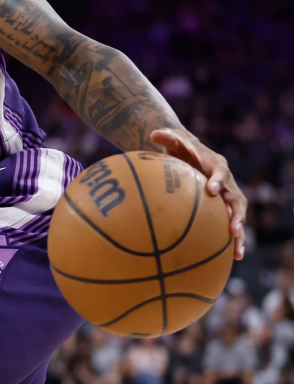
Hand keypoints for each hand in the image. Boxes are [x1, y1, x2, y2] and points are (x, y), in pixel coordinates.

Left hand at [151, 128, 246, 259]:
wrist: (188, 153)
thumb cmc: (180, 147)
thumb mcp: (174, 140)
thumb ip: (167, 136)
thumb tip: (154, 133)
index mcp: (217, 164)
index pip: (221, 171)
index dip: (218, 180)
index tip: (212, 190)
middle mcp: (227, 182)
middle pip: (237, 199)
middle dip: (237, 215)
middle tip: (233, 229)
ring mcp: (227, 196)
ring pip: (237, 217)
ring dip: (239, 234)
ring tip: (237, 253)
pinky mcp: (222, 208)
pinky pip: (228, 225)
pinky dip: (230, 241)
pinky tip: (230, 260)